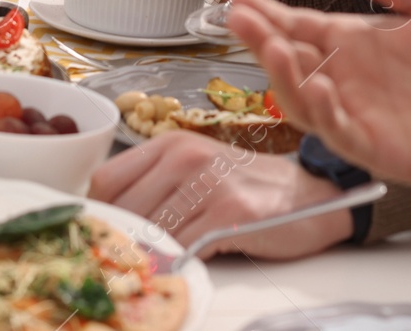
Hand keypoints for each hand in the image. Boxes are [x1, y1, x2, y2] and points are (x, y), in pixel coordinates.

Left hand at [90, 131, 352, 258]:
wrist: (311, 195)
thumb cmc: (247, 186)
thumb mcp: (196, 170)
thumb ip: (155, 187)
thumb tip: (110, 225)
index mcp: (170, 143)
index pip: (106, 180)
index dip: (99, 213)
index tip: (103, 235)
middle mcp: (186, 156)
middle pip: (124, 209)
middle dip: (123, 240)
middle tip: (125, 262)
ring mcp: (209, 183)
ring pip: (153, 231)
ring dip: (151, 256)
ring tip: (156, 266)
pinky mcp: (231, 213)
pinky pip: (186, 248)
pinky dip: (180, 264)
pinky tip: (186, 266)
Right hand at [226, 0, 410, 191]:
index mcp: (354, 42)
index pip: (297, 26)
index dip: (266, 13)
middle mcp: (347, 78)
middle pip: (290, 61)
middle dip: (262, 40)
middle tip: (239, 16)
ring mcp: (359, 114)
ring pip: (304, 100)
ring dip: (285, 78)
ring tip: (276, 50)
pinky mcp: (379, 148)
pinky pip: (339, 134)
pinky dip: (323, 114)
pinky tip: (317, 89)